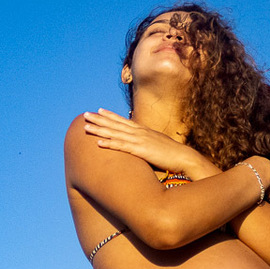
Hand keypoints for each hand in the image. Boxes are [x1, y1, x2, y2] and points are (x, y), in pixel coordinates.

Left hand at [82, 109, 214, 177]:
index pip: (123, 120)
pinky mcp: (140, 150)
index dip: (110, 115)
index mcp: (143, 130)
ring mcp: (139, 140)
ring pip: (115, 133)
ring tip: (85, 126)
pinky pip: (121, 147)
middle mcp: (139, 132)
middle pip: (115, 124)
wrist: (184, 157)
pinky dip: (109, 144)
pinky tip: (98, 143)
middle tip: (85, 114)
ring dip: (99, 129)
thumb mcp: (158, 144)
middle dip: (99, 119)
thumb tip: (142, 143)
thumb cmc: (172, 154)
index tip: (99, 110)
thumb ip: (148, 142)